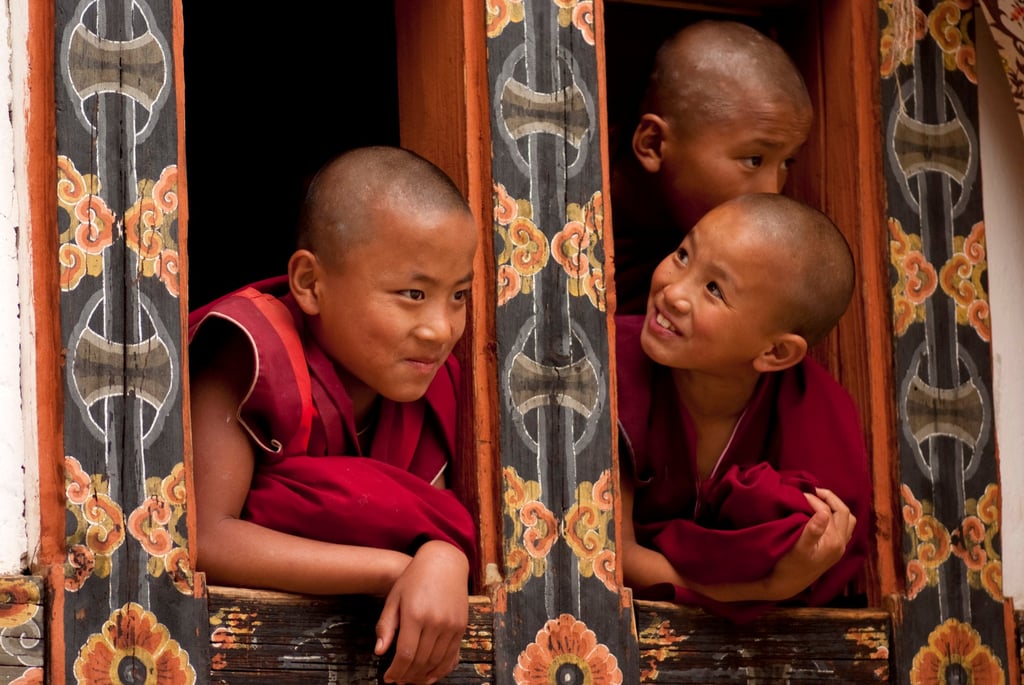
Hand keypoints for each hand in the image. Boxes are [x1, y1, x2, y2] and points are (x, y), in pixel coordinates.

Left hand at [375, 540, 469, 683]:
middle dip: (407, 676)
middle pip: (420, 661)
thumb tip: (379, 651)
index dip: (396, 671)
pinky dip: (441, 670)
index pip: (405, 654)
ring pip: (436, 662)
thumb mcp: (394, 598)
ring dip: (423, 676)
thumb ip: (386, 625)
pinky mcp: (461, 627)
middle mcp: (435, 622)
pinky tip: (430, 676)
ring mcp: (451, 626)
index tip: (388, 678)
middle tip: (398, 681)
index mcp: (415, 615)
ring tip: (411, 680)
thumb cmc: (415, 578)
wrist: (444, 562)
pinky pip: (452, 656)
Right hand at [766, 487, 856, 600]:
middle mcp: (841, 544)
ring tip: (818, 500)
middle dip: (829, 498)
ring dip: (835, 506)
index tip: (798, 494)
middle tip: (812, 491)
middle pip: (844, 512)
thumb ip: (812, 530)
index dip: (813, 499)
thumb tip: (823, 512)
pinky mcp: (834, 549)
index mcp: (834, 542)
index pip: (827, 511)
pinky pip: (843, 527)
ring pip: (847, 519)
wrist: (787, 585)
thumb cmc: (789, 566)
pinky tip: (822, 514)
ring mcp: (839, 547)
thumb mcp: (798, 548)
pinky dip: (836, 516)